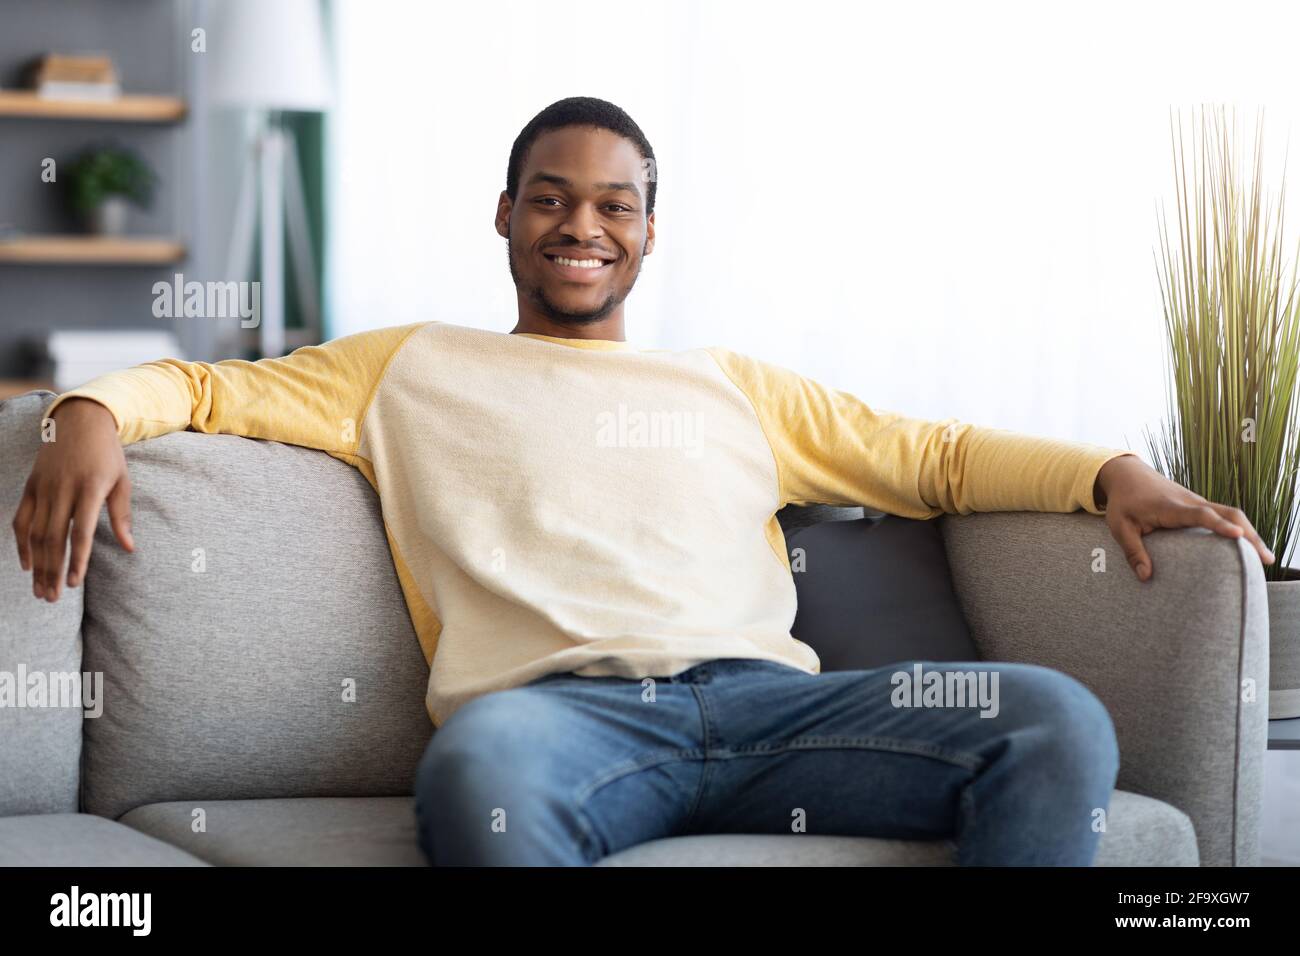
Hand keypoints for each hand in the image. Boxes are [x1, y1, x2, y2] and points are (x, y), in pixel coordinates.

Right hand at [11, 398, 133, 602]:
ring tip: (41, 590)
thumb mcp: (122, 481)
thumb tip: (129, 547)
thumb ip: (121, 516)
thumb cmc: (108, 454)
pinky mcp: (31, 486)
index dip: (77, 560)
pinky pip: (22, 519)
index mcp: (89, 489)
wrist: (80, 420)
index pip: (80, 532)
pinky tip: (28, 565)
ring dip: (37, 564)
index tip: (74, 584)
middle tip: (52, 599)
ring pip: (35, 533)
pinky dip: (22, 543)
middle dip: (52, 571)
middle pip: (53, 538)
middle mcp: (62, 490)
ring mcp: (43, 488)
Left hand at [1094, 454, 1273, 581]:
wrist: (1128, 474)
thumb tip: (1146, 577)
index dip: (1220, 525)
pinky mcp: (1199, 505)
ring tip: (1264, 559)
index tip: (1239, 536)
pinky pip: (1226, 515)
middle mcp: (1191, 502)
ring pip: (1232, 513)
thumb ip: (1132, 551)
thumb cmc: (1123, 502)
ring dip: (1249, 533)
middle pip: (1229, 513)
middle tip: (1265, 559)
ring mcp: (1198, 502)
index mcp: (1171, 507)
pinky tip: (1248, 548)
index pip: (1201, 515)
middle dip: (1249, 534)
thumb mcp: (1119, 527)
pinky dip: (1240, 528)